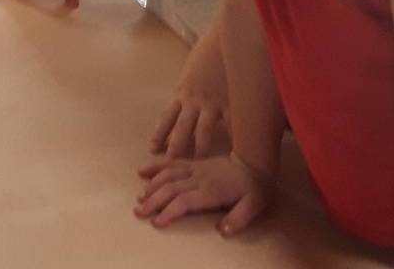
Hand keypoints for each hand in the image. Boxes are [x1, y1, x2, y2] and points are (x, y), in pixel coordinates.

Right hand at [135, 153, 272, 233]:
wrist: (255, 162)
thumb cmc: (254, 188)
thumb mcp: (254, 206)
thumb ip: (239, 218)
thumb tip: (222, 232)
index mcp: (212, 190)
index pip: (185, 201)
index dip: (169, 211)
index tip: (157, 222)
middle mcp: (199, 178)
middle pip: (171, 188)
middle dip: (153, 201)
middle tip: (138, 212)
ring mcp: (194, 168)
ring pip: (167, 174)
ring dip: (151, 186)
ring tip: (139, 198)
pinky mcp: (193, 163)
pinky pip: (171, 162)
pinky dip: (155, 166)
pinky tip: (141, 172)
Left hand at [150, 31, 227, 158]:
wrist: (227, 35)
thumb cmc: (211, 48)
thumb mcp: (194, 69)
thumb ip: (192, 85)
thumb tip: (190, 93)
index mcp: (183, 90)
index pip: (167, 116)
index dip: (160, 132)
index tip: (153, 147)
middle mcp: (194, 99)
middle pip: (180, 127)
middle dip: (174, 145)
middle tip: (169, 161)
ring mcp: (212, 101)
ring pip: (202, 130)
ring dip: (199, 147)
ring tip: (198, 162)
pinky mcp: (232, 100)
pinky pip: (233, 124)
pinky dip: (235, 138)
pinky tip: (236, 152)